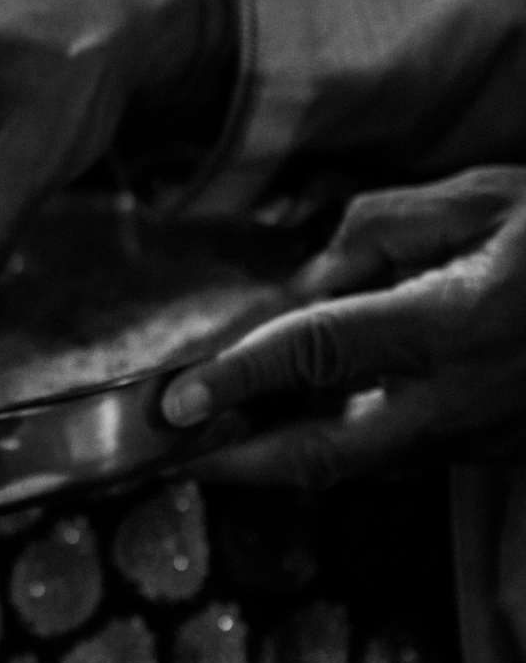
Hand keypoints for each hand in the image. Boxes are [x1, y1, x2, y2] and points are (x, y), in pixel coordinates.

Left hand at [162, 167, 525, 486]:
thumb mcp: (482, 198)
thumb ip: (380, 234)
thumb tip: (306, 285)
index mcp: (460, 322)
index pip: (321, 353)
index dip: (238, 376)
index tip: (174, 398)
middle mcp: (468, 396)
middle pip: (326, 455)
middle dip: (239, 464)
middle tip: (169, 455)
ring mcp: (485, 435)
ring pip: (359, 465)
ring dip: (281, 457)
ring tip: (210, 437)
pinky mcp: (496, 450)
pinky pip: (397, 454)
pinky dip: (338, 443)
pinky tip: (293, 422)